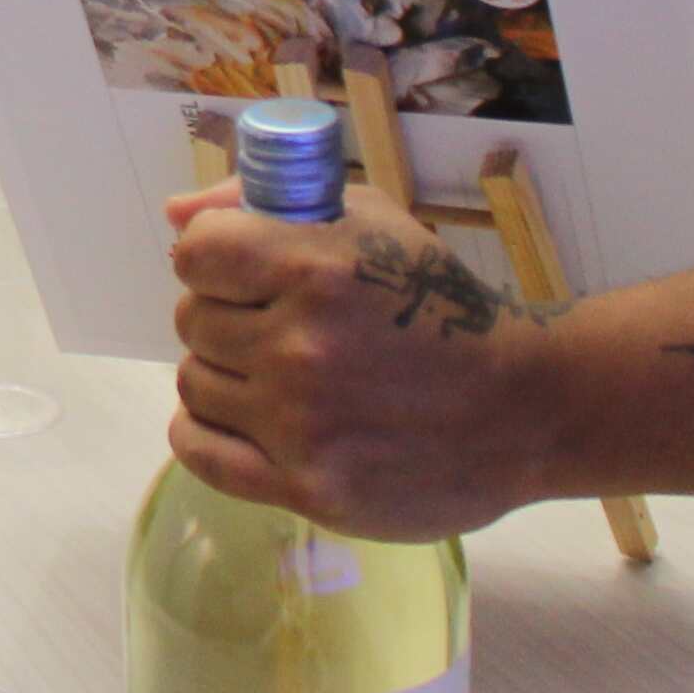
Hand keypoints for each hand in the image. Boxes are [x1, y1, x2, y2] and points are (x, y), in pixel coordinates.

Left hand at [164, 176, 572, 543]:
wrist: (521, 408)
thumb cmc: (437, 306)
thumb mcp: (369, 222)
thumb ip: (265, 205)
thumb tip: (173, 216)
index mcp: (317, 269)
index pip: (194, 253)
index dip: (214, 259)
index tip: (246, 274)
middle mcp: (301, 347)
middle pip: (192, 320)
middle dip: (227, 317)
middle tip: (277, 329)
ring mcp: (301, 424)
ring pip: (193, 382)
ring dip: (223, 374)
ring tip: (276, 377)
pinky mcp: (308, 487)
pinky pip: (200, 453)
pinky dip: (205, 431)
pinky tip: (243, 420)